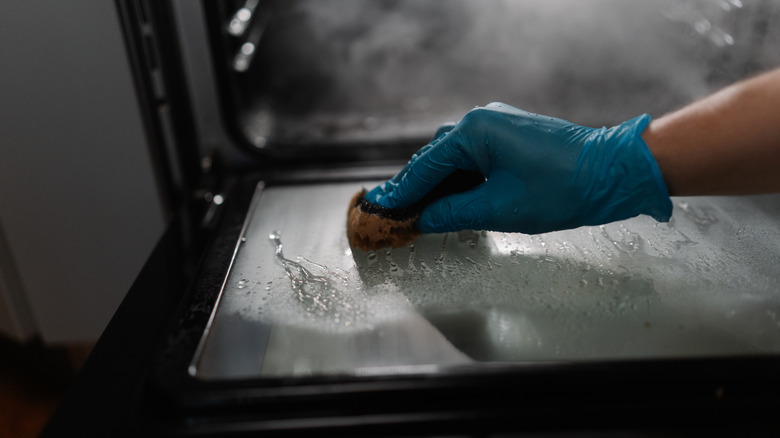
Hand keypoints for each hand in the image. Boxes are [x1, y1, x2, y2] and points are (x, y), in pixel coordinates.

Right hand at [365, 103, 671, 233]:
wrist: (612, 173)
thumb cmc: (561, 188)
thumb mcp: (499, 208)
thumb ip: (452, 213)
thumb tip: (422, 220)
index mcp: (474, 130)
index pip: (425, 166)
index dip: (402, 192)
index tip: (379, 209)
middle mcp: (481, 119)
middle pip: (436, 157)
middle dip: (416, 187)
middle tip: (394, 213)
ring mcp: (498, 125)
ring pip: (454, 157)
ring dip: (438, 184)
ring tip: (419, 211)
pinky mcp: (511, 135)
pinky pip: (474, 156)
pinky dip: (460, 178)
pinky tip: (451, 199)